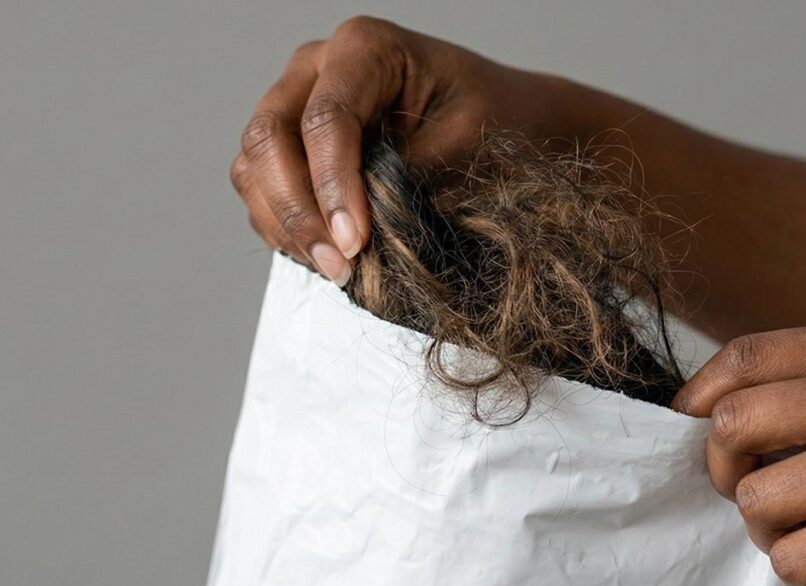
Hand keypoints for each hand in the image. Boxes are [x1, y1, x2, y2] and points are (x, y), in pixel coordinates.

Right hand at [229, 17, 565, 283]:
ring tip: (337, 270)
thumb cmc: (493, 118)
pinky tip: (325, 257)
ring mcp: (295, 104)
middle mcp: (316, 69)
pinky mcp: (292, 146)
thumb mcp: (464, 142)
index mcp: (364, 47)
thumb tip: (355, 229)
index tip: (355, 242)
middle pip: (269, 138)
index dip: (332, 186)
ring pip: (254, 167)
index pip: (325, 119)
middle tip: (339, 266)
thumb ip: (405, 177)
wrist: (502, 118)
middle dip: (299, 212)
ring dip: (287, 227)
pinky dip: (285, 229)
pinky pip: (262, 189)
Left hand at [673, 321, 805, 585]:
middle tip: (756, 493)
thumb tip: (703, 408)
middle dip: (724, 470)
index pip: (747, 356)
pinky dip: (802, 575)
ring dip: (770, 532)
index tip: (689, 422)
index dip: (701, 395)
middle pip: (732, 423)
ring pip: (753, 499)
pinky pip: (789, 559)